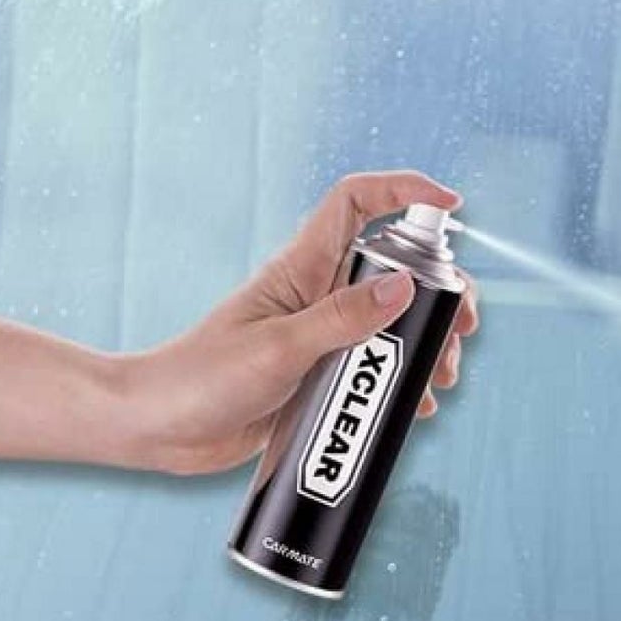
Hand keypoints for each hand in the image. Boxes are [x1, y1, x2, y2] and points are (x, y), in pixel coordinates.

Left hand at [119, 171, 479, 475]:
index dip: (403, 191)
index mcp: (301, 269)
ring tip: (441, 378)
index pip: (356, 203)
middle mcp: (316, 295)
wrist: (157, 429)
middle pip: (394, 269)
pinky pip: (374, 368)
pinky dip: (402, 383)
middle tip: (462, 329)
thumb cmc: (201, 379)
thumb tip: (404, 286)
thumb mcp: (278, 350)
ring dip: (426, 345)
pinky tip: (415, 408)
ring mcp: (320, 336)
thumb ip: (341, 319)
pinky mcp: (319, 374)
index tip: (450, 206)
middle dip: (438, 293)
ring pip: (392, 323)